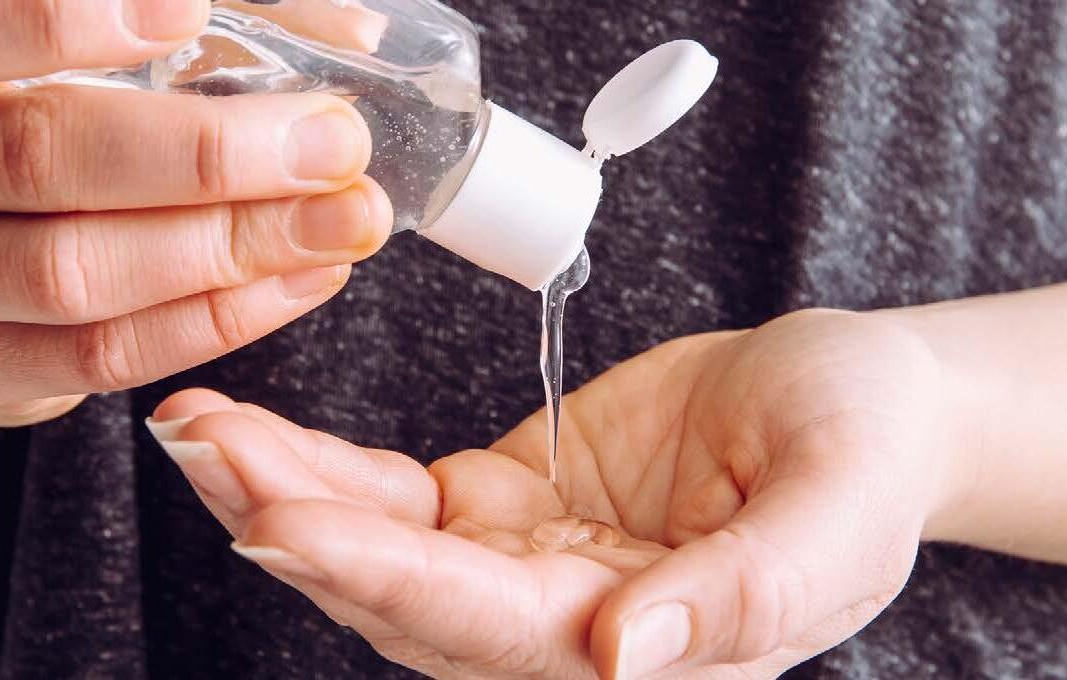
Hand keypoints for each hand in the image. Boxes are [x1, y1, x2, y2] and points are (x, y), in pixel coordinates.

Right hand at [0, 0, 392, 426]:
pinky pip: (99, 358)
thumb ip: (213, 21)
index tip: (188, 10)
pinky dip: (216, 320)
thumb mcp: (89, 42)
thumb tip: (351, 38)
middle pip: (39, 156)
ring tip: (343, 222)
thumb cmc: (34, 107)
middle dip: (206, 155)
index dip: (56, 19)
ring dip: (229, 249)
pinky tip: (302, 279)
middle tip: (335, 143)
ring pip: (71, 273)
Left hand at [148, 310, 970, 677]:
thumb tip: (626, 659)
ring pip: (379, 558)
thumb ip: (748, 592)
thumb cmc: (869, 448)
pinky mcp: (504, 512)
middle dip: (294, 529)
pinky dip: (322, 471)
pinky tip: (253, 435)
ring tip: (197, 429)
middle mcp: (568, 633)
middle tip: (202, 449)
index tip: (283, 523)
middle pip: (404, 602)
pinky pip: (393, 502)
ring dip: (283, 497)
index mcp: (650, 653)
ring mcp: (527, 573)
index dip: (386, 580)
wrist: (858, 404)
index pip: (493, 630)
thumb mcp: (841, 508)